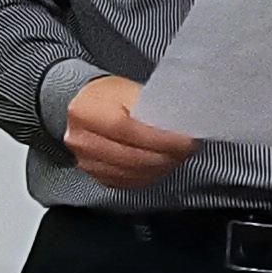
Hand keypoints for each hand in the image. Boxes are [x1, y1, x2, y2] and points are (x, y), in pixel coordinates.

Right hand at [64, 75, 199, 192]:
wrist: (84, 107)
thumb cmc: (109, 96)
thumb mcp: (127, 90)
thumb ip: (148, 107)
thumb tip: (177, 125)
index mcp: (85, 112)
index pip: (126, 130)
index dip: (159, 138)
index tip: (186, 140)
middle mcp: (81, 140)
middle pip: (131, 156)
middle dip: (166, 154)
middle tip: (189, 147)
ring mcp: (87, 162)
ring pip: (133, 172)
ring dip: (161, 166)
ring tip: (178, 154)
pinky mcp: (96, 176)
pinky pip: (130, 181)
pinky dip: (150, 174)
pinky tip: (162, 163)